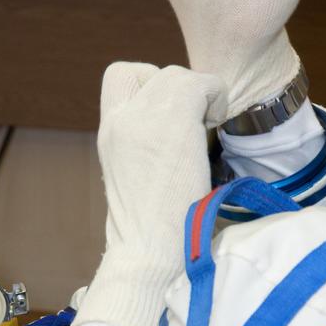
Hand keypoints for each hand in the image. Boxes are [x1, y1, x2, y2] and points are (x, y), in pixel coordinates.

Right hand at [73, 63, 226, 325]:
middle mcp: (120, 119)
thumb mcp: (133, 177)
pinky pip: (203, 84)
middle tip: (196, 128)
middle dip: (183, 92)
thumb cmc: (150, 232)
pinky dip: (217, 100)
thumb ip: (145, 144)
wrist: (146, 254)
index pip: (120, 75)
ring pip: (180, 74)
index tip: (170, 118)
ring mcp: (143, 118)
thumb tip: (184, 127)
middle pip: (157, 71)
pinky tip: (215, 133)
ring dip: (201, 97)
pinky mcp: (172, 121)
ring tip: (206, 131)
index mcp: (108, 132)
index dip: (152, 85)